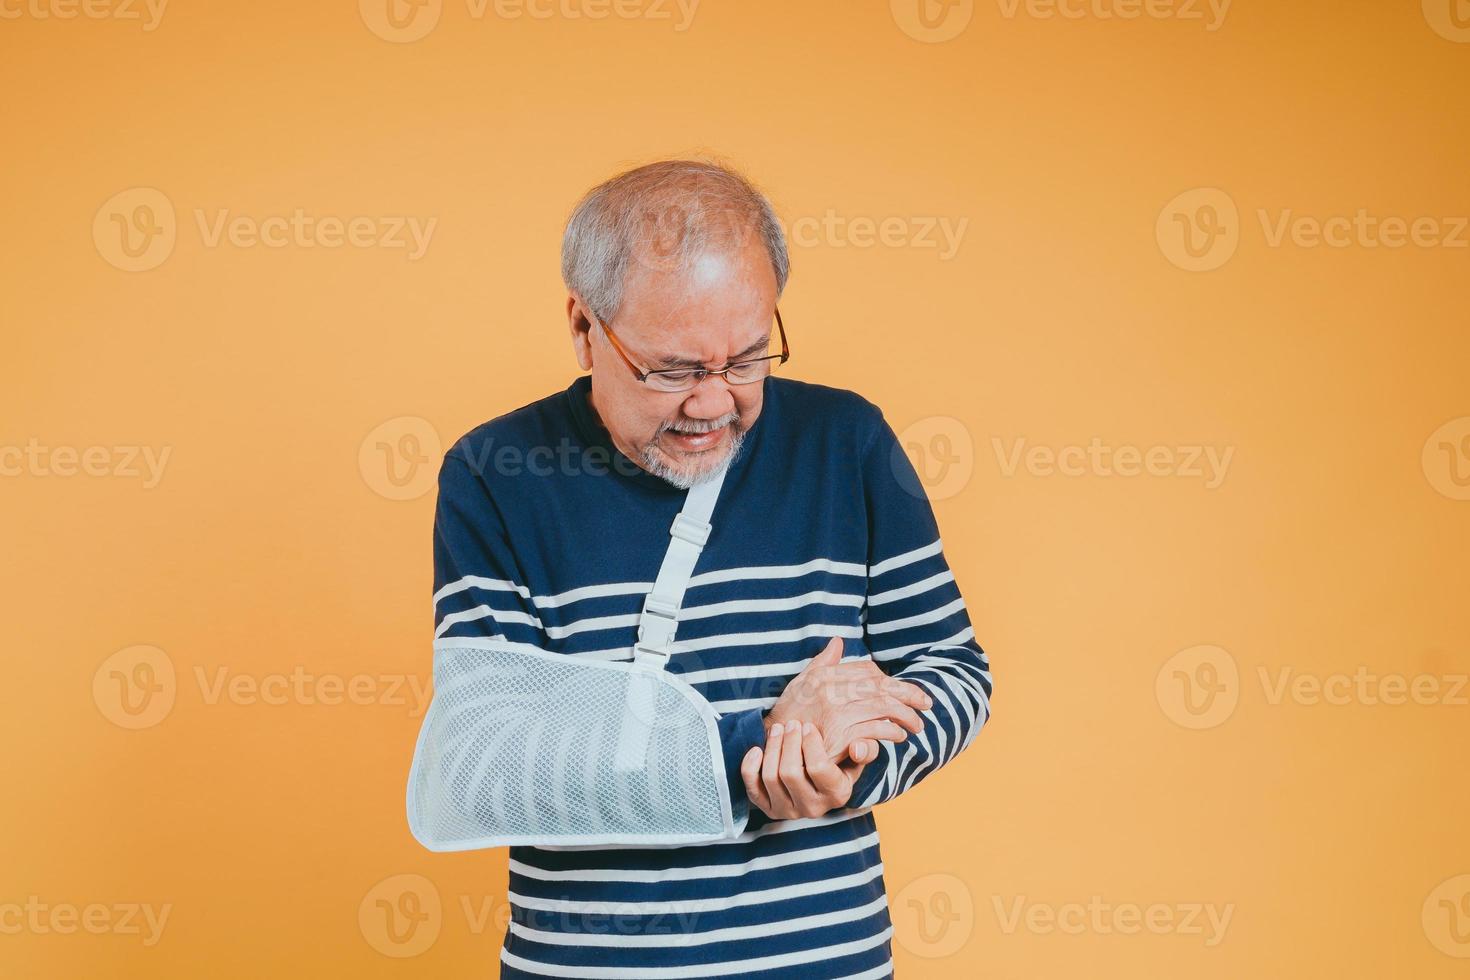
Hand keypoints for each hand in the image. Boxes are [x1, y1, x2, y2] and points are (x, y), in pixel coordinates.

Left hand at [740, 719, 866, 819]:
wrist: (820, 784)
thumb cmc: (840, 763)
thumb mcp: (858, 757)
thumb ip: (866, 749)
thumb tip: (857, 748)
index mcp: (838, 795)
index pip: (818, 768)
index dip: (810, 743)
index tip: (808, 726)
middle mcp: (813, 808)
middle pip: (791, 773)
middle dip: (788, 742)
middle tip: (791, 723)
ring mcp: (788, 811)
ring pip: (771, 777)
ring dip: (772, 748)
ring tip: (778, 730)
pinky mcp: (769, 810)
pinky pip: (752, 789)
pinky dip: (750, 767)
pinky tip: (757, 749)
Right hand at [766, 637, 931, 765]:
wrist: (771, 743)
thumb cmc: (789, 712)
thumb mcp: (802, 681)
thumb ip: (823, 662)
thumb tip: (838, 642)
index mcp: (826, 674)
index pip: (869, 671)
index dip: (890, 680)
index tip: (904, 690)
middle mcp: (832, 689)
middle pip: (881, 686)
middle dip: (909, 694)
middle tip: (926, 704)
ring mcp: (836, 712)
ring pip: (883, 707)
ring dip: (906, 716)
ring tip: (917, 725)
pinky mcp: (839, 735)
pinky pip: (874, 730)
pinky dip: (891, 732)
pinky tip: (898, 736)